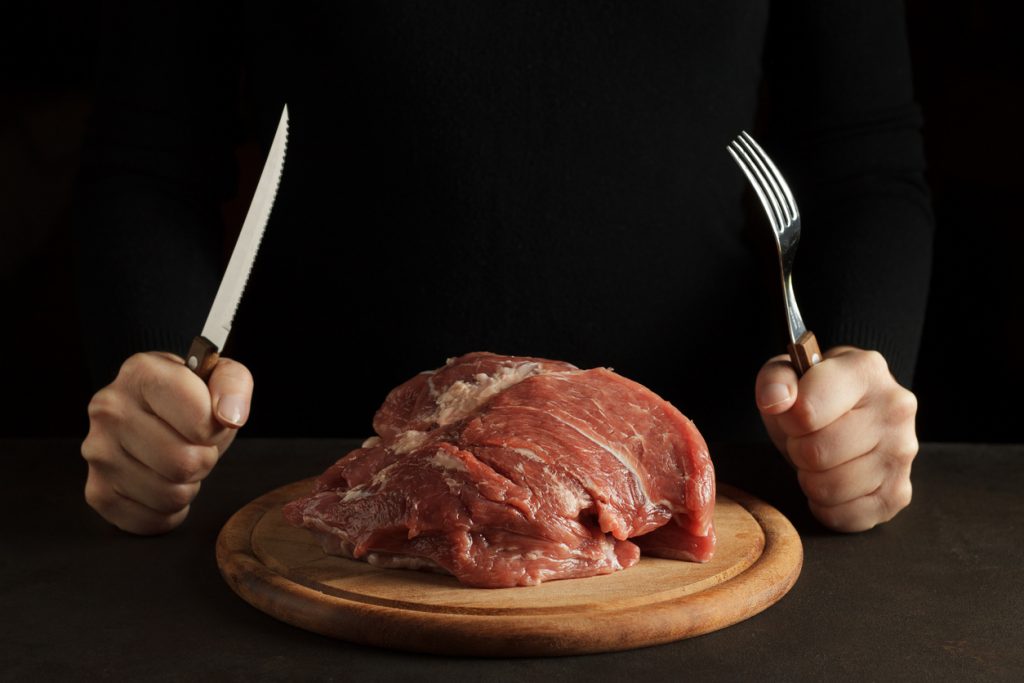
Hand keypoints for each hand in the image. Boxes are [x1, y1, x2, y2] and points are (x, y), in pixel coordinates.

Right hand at [82, 351, 253, 533]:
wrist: (153, 410)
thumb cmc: (189, 396)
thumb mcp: (218, 376)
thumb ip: (234, 385)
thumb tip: (229, 417)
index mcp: (141, 373)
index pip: (200, 421)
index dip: (217, 429)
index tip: (209, 421)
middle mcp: (109, 410)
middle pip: (184, 464)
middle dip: (204, 460)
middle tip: (195, 446)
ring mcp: (97, 452)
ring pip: (170, 496)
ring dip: (187, 486)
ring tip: (177, 460)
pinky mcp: (96, 491)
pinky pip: (151, 521)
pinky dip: (168, 511)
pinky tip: (163, 482)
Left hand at [755, 346, 917, 531]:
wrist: (847, 412)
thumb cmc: (814, 394)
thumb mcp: (788, 374)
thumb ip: (775, 380)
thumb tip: (776, 401)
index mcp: (866, 371)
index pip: (807, 413)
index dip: (788, 419)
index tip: (795, 414)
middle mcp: (895, 409)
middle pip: (816, 454)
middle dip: (798, 450)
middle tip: (807, 438)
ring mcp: (903, 454)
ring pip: (829, 488)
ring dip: (810, 479)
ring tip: (821, 458)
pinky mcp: (899, 493)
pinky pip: (845, 517)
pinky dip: (827, 506)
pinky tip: (832, 481)